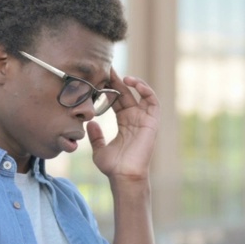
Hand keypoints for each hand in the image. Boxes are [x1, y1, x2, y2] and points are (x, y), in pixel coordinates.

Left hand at [88, 69, 158, 183]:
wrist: (125, 176)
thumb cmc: (113, 167)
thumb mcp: (99, 150)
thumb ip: (95, 136)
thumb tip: (91, 124)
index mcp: (124, 123)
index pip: (117, 99)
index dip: (109, 87)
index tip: (99, 76)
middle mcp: (135, 118)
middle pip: (127, 94)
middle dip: (117, 80)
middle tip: (107, 67)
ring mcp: (144, 119)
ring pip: (141, 94)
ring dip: (134, 83)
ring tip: (122, 76)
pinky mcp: (152, 122)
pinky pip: (152, 101)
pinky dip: (145, 90)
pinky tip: (133, 84)